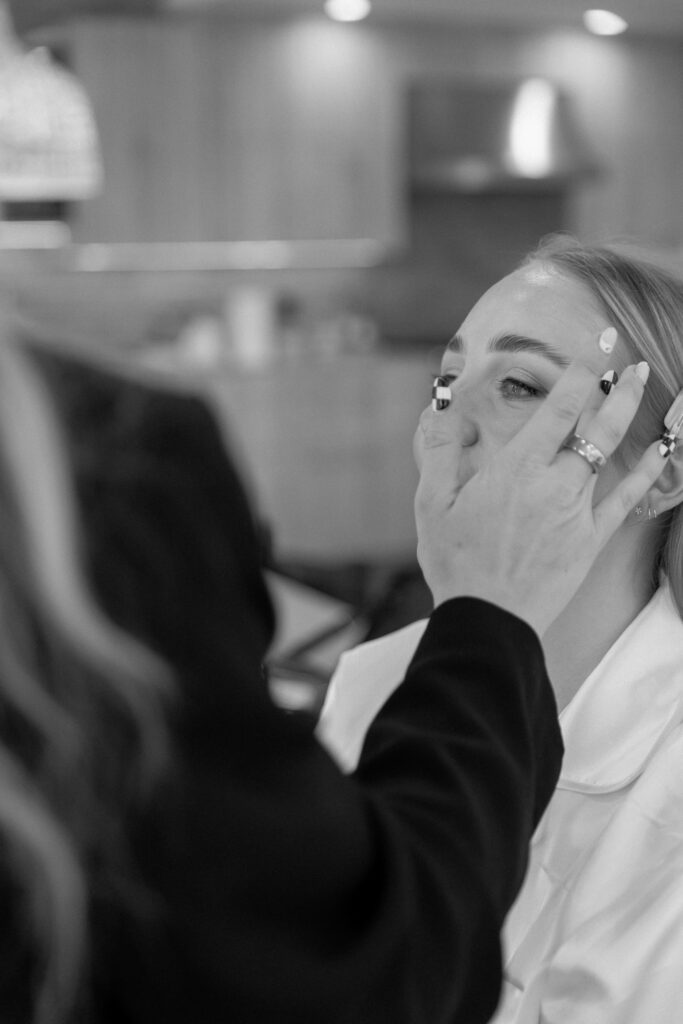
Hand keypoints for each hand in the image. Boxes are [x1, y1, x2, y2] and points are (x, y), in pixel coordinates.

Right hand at [414, 331, 665, 636]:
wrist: (487, 617)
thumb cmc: (455, 560)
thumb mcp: (431, 502)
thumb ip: (440, 448)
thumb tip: (442, 404)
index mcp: (517, 468)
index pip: (561, 407)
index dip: (583, 371)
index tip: (597, 346)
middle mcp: (554, 483)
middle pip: (596, 425)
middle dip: (618, 387)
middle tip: (632, 360)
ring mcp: (577, 512)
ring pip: (611, 454)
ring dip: (629, 415)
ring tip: (642, 386)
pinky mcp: (590, 540)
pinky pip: (625, 499)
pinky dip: (646, 471)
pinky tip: (661, 450)